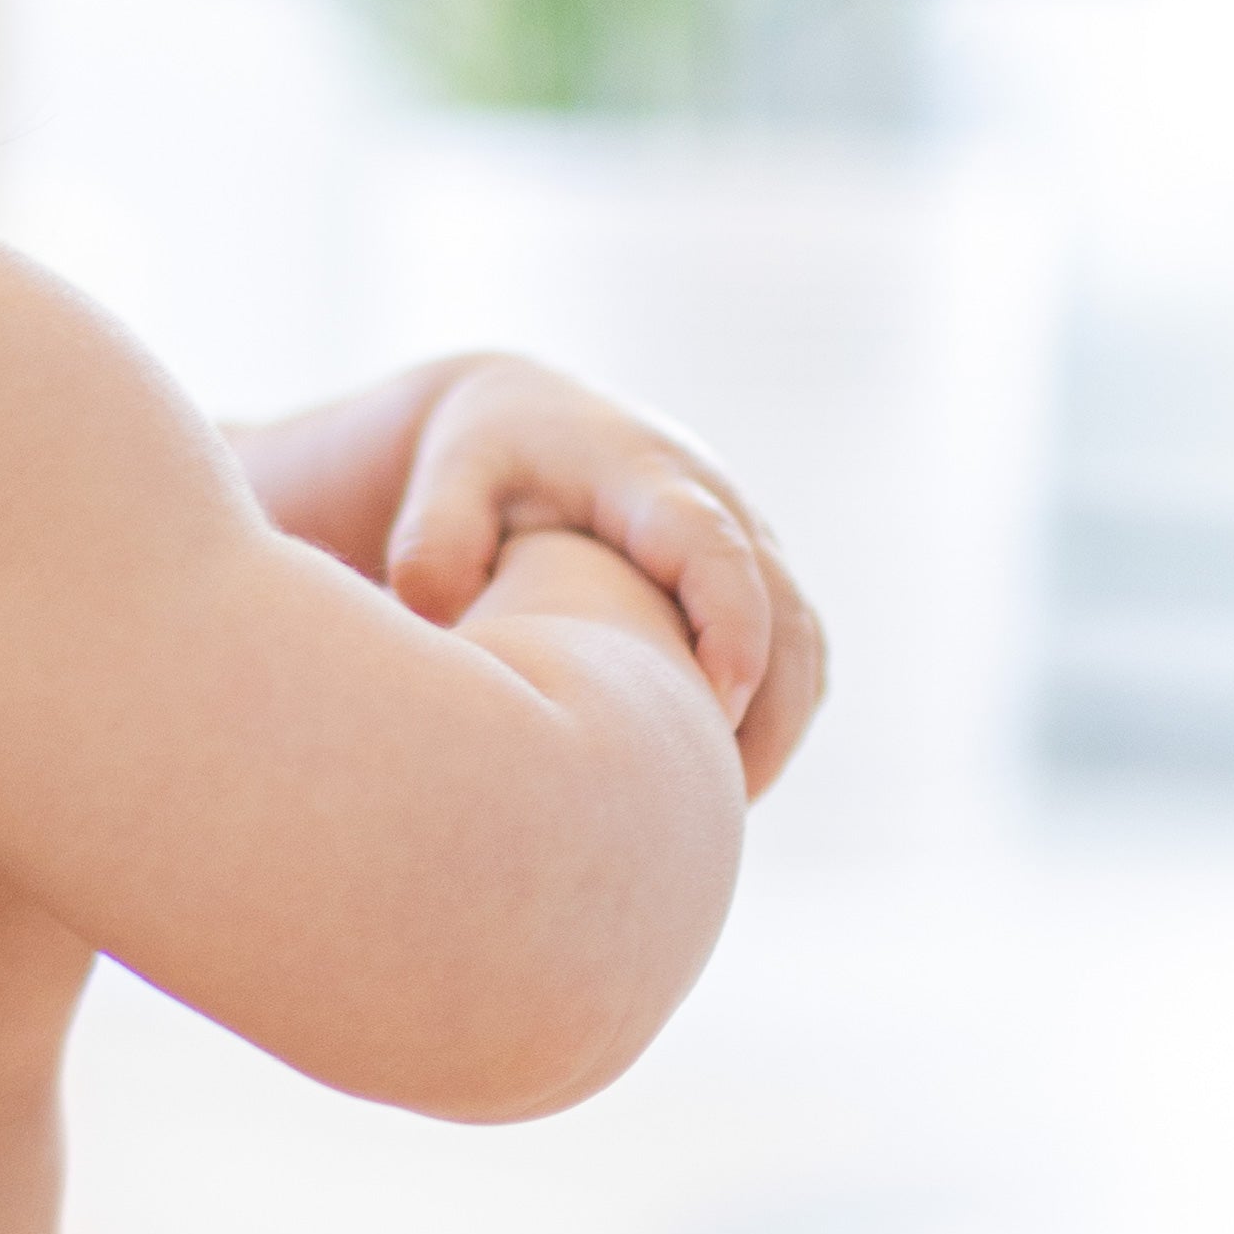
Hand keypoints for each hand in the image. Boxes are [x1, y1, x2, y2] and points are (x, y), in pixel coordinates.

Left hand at [385, 358, 825, 797]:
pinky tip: (721, 785)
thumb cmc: (482, 457)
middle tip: (721, 800)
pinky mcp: (748, 583)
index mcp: (650, 478)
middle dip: (769, 707)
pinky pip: (794, 658)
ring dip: (779, 727)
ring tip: (720, 812)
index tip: (718, 705)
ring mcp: (745, 547)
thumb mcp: (450, 476)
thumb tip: (429, 604)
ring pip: (803, 645)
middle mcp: (719, 508)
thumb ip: (435, 533)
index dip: (730, 624)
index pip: (715, 548)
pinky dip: (773, 720)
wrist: (525, 422)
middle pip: (786, 610)